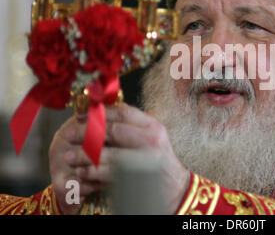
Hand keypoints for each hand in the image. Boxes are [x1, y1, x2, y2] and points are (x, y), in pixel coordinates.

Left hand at [49, 103, 189, 214]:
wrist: (176, 190)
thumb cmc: (160, 164)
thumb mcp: (152, 139)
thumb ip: (132, 127)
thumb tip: (101, 114)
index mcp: (153, 126)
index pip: (123, 112)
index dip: (99, 112)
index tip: (81, 114)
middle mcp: (151, 140)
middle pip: (113, 131)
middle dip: (87, 132)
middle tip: (69, 133)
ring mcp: (145, 159)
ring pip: (107, 153)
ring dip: (84, 155)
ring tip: (69, 156)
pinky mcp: (137, 178)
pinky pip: (108, 173)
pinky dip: (91, 172)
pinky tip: (81, 172)